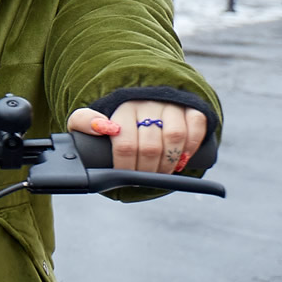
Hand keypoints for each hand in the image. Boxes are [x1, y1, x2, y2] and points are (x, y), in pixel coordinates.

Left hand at [66, 100, 206, 174]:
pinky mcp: (189, 106)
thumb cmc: (113, 120)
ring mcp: (169, 104)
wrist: (139, 103)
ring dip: (169, 162)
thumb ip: (84, 121)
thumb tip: (100, 127)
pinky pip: (197, 124)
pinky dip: (192, 145)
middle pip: (150, 146)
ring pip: (174, 137)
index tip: (125, 176)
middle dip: (147, 170)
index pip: (125, 144)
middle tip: (143, 178)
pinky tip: (183, 159)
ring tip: (162, 172)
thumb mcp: (88, 119)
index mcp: (121, 108)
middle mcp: (146, 103)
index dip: (126, 167)